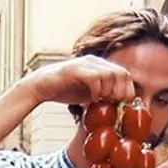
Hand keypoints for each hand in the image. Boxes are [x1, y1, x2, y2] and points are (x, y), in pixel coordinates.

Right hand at [21, 55, 136, 106]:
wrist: (40, 86)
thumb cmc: (63, 90)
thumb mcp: (88, 94)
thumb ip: (102, 95)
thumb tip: (118, 106)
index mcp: (99, 66)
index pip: (125, 74)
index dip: (127, 90)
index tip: (120, 104)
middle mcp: (94, 61)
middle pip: (121, 73)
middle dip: (121, 91)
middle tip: (112, 103)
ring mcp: (85, 64)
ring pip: (110, 74)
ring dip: (108, 92)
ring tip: (100, 101)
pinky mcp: (75, 69)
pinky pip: (95, 78)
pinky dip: (97, 91)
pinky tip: (91, 99)